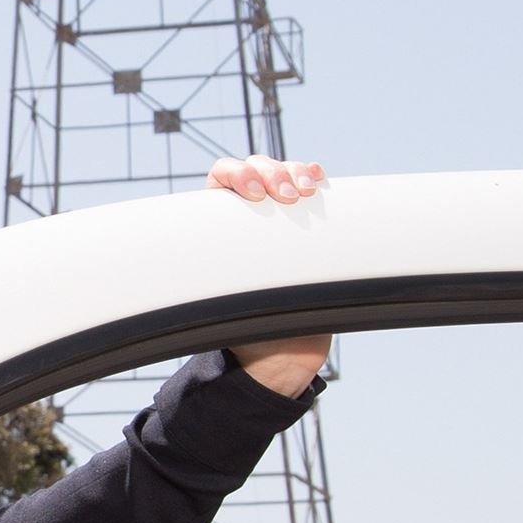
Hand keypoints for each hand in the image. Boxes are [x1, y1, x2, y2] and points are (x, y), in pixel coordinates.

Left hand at [207, 158, 329, 393]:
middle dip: (271, 172)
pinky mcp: (308, 225)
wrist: (282, 353)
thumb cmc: (247, 329)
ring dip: (295, 172)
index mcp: (220, 228)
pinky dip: (313, 177)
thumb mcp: (222, 302)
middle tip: (284, 196)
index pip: (220, 180)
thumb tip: (204, 269)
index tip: (253, 195)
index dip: (236, 175)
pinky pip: (310, 190)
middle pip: (256, 169)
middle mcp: (249, 217)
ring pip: (284, 174)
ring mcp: (280, 217)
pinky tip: (318, 176)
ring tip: (305, 189)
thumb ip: (217, 283)